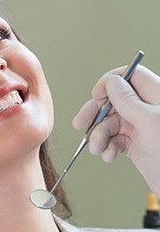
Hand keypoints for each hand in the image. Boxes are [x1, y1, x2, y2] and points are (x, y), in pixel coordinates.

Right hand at [73, 65, 159, 196]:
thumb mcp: (149, 122)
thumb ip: (128, 100)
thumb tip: (112, 82)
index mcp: (157, 96)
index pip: (130, 76)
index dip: (110, 83)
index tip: (96, 95)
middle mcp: (147, 109)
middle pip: (113, 101)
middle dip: (95, 113)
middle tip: (80, 123)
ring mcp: (140, 127)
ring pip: (110, 123)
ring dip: (99, 136)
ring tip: (97, 148)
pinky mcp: (135, 144)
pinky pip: (113, 140)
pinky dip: (107, 148)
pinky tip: (109, 155)